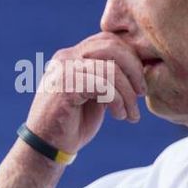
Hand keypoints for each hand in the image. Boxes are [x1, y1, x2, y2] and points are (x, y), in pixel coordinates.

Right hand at [27, 33, 143, 153]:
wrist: (46, 147)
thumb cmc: (73, 123)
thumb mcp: (95, 93)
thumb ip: (108, 76)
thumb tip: (140, 66)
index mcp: (72, 55)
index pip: (109, 40)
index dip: (132, 58)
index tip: (139, 84)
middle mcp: (65, 58)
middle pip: (112, 47)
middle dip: (134, 70)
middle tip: (140, 93)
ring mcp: (63, 71)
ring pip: (111, 69)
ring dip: (127, 93)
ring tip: (129, 112)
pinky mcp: (64, 87)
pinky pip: (103, 86)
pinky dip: (118, 102)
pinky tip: (119, 115)